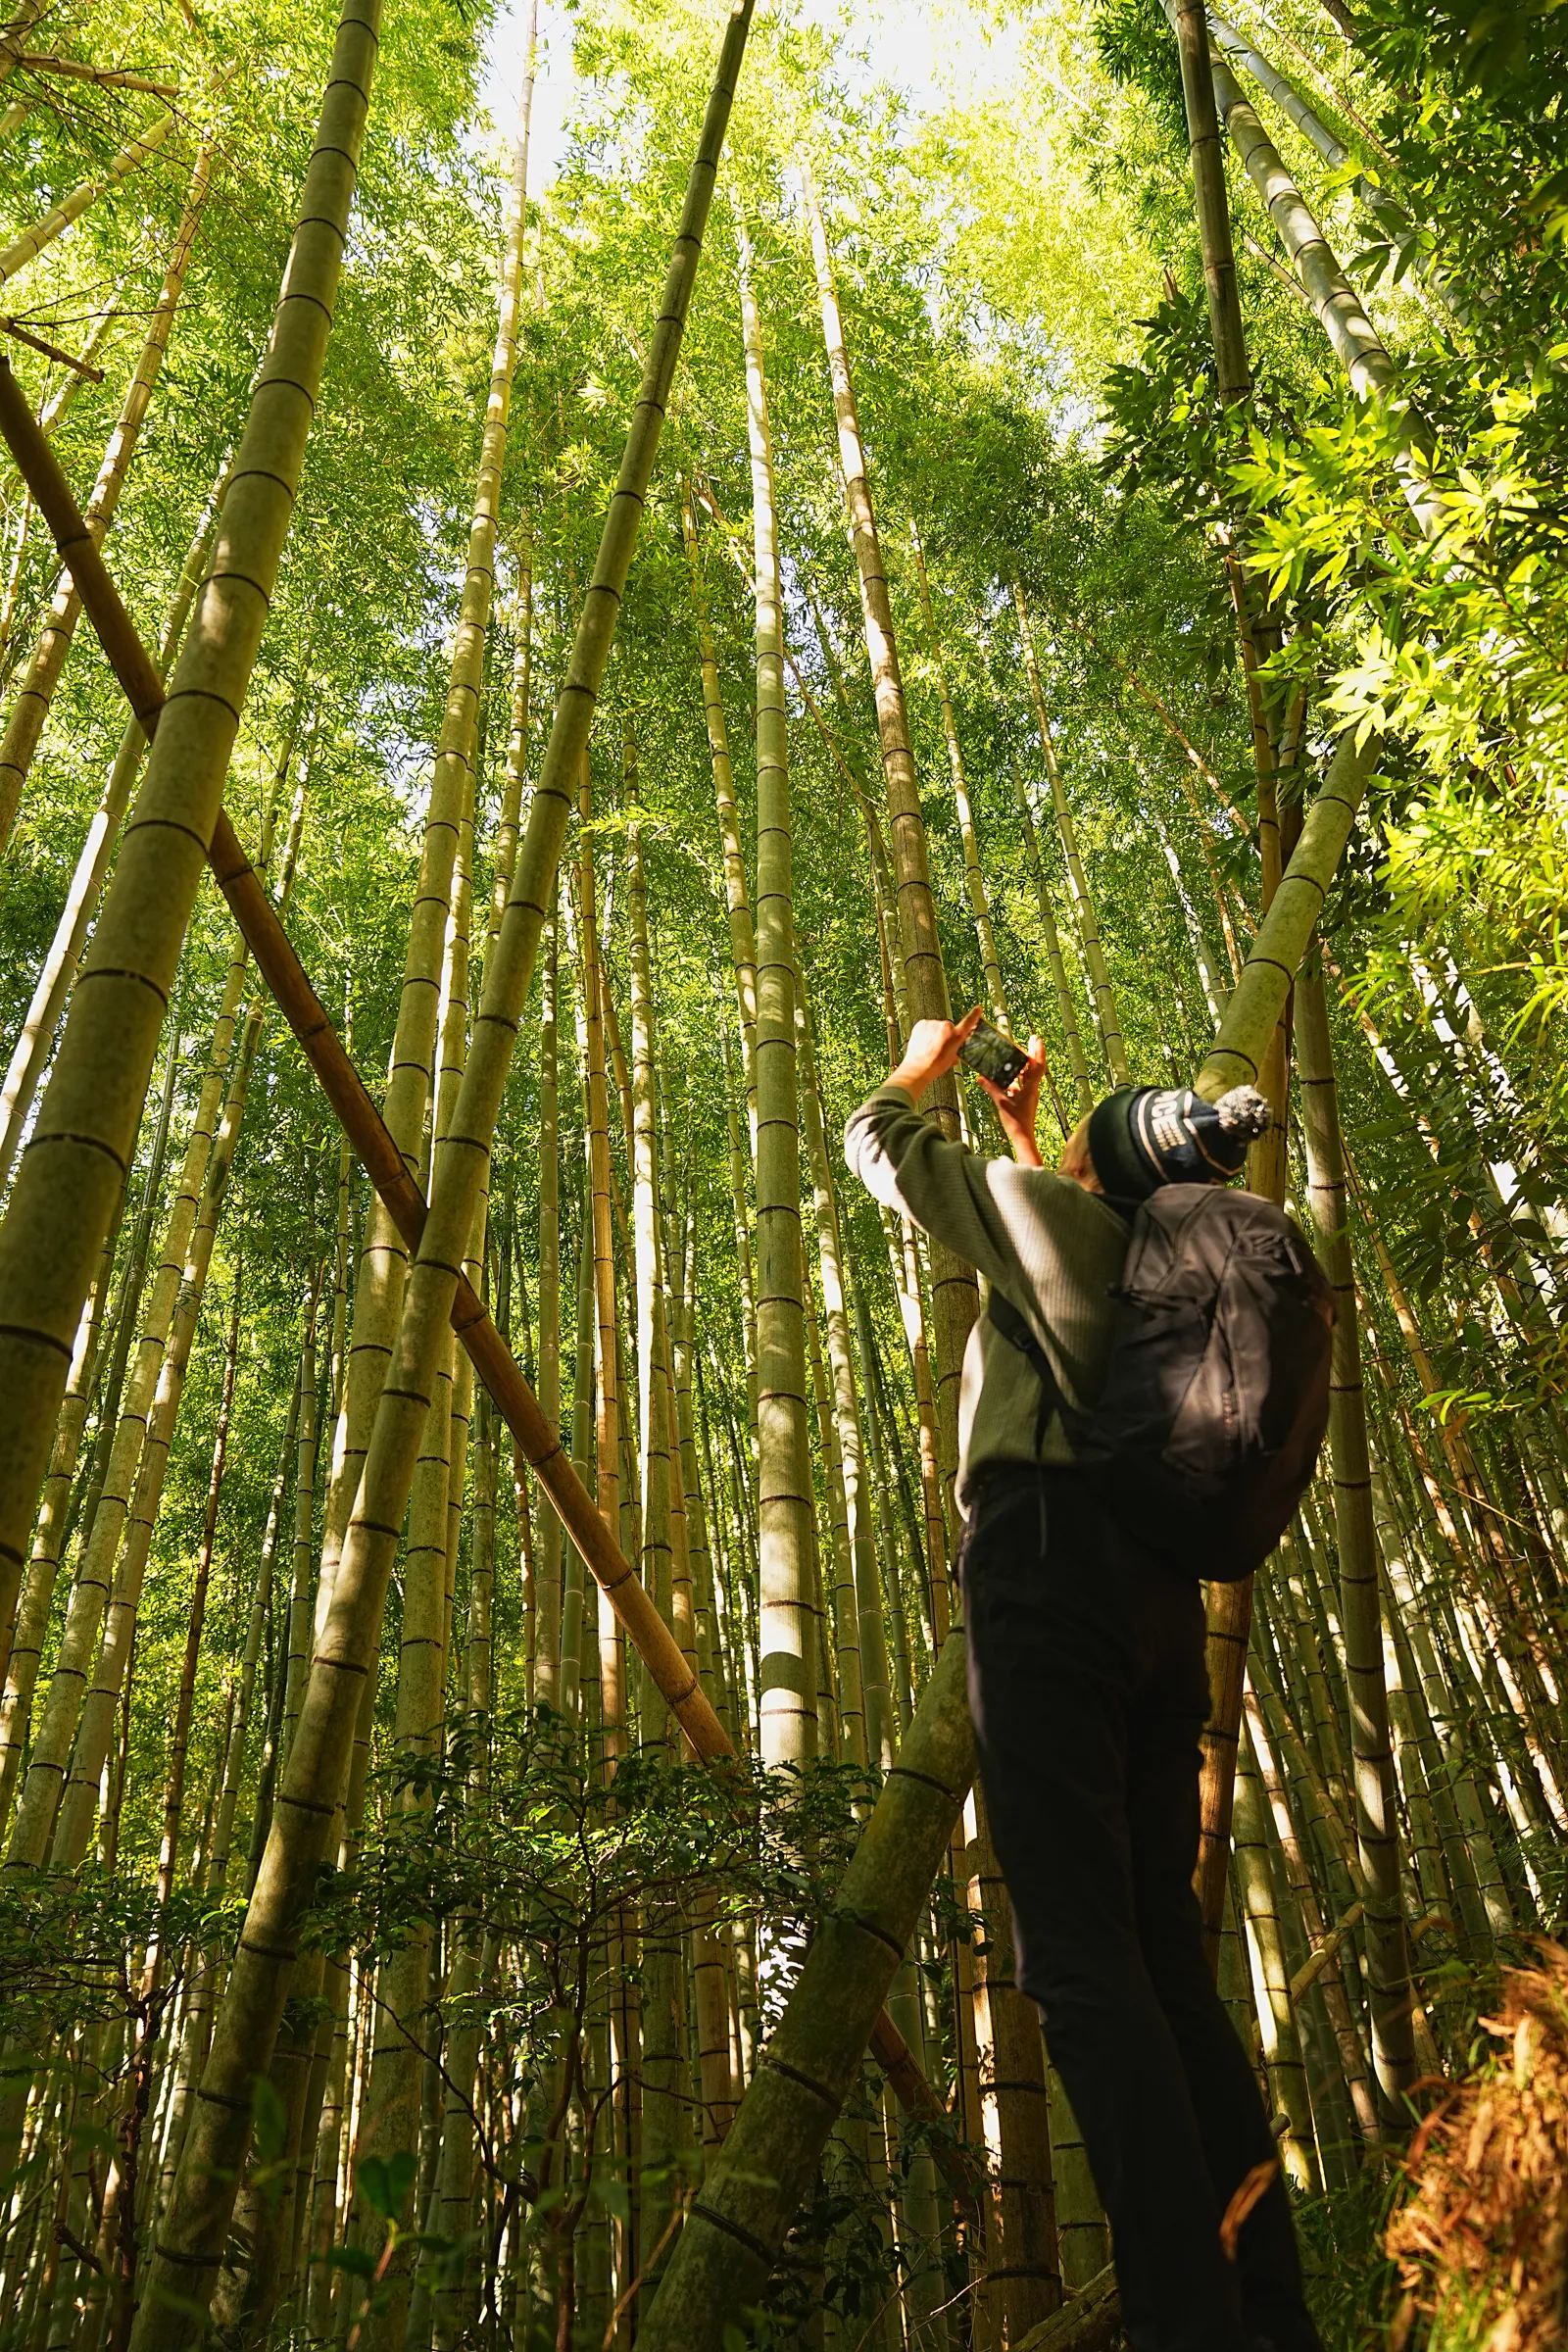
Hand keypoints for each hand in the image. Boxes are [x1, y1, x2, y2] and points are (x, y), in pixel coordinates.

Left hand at [887, 1007, 982, 1102]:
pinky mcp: (922, 1023)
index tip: (978, 1009)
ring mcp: (933, 1023)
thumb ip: (955, 1051)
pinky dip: (925, 1033)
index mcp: (957, 1036)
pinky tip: (923, 1043)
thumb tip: (954, 1054)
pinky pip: (926, 1026)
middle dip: (945, 1035)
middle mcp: (947, 1026)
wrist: (918, 1067)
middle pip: (948, 1028)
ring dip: (934, 1034)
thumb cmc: (935, 1065)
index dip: (975, 1014)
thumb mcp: (951, 1059)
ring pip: (936, 1027)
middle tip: (938, 1047)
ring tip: (929, 1047)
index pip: (969, 1022)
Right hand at [977, 1033, 1048, 1169]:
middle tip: (1031, 1039)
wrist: (1023, 1137)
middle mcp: (1033, 1089)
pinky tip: (1010, 1077)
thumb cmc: (1015, 1122)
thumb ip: (991, 1089)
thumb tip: (980, 1078)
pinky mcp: (1026, 1099)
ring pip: (1030, 1075)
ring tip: (1018, 1055)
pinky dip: (1018, 1077)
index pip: (1037, 1065)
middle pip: (1035, 1067)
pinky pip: (1023, 1084)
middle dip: (1033, 1053)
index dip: (1038, 1050)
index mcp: (1031, 1087)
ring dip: (1026, 1065)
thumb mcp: (1001, 1103)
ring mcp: (1030, 1094)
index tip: (1036, 1038)